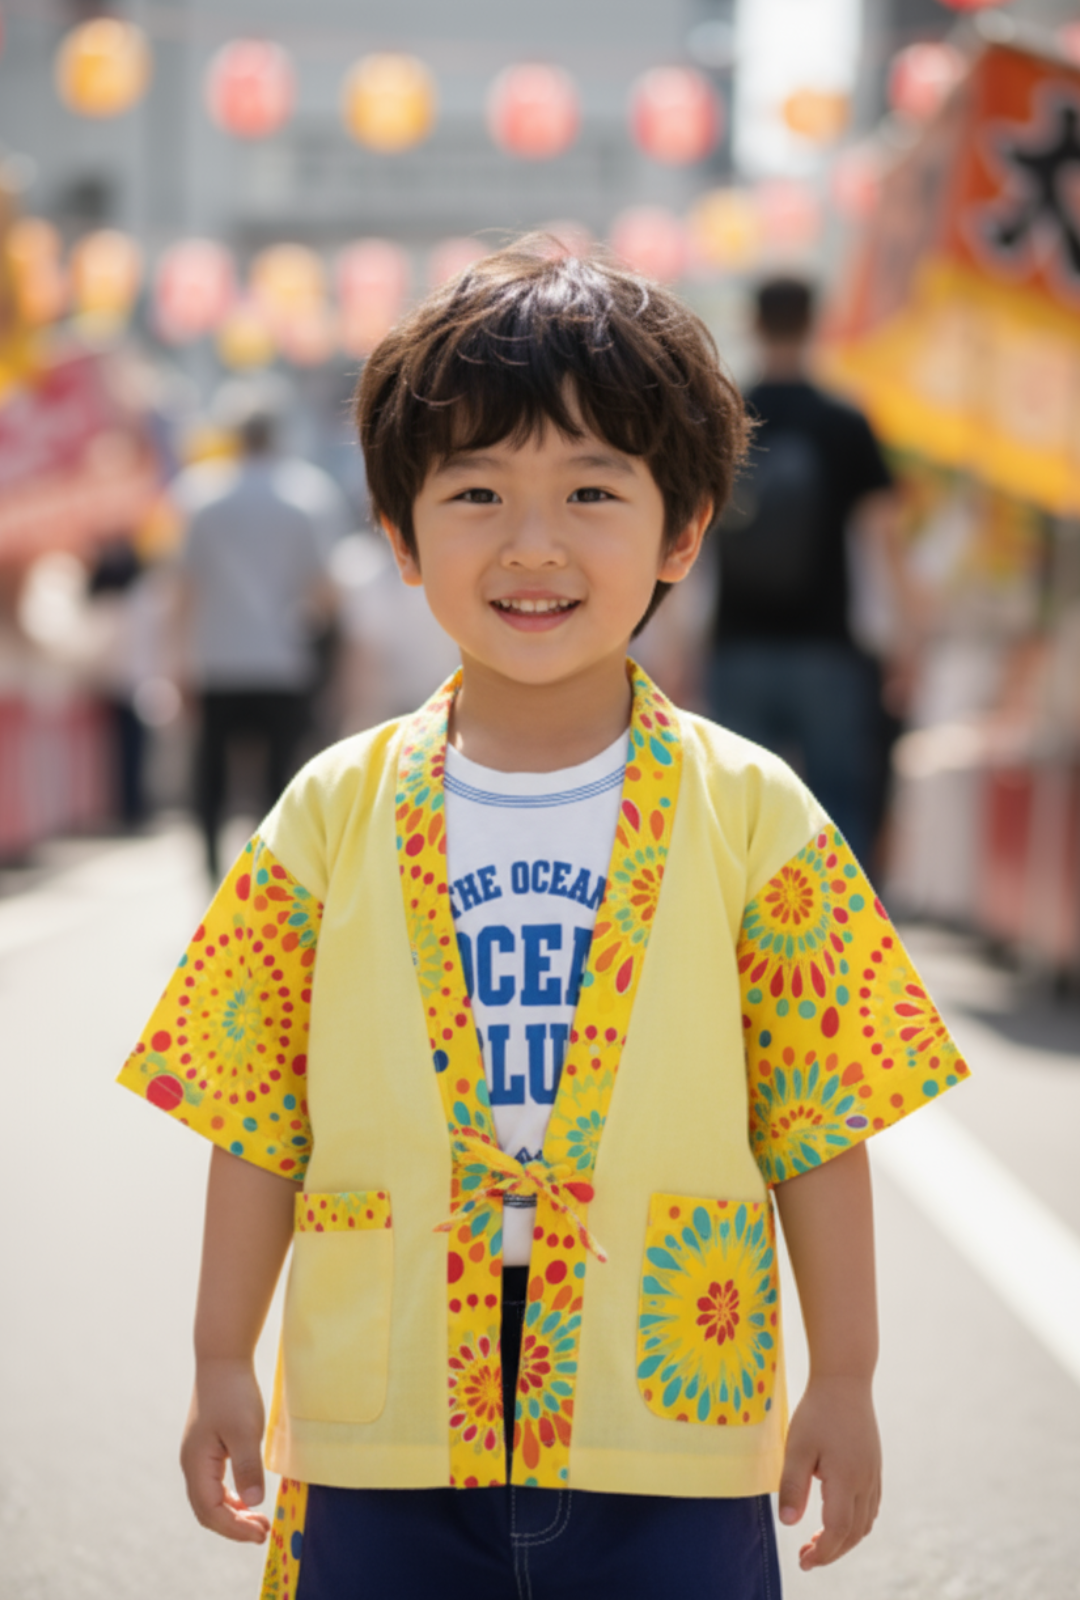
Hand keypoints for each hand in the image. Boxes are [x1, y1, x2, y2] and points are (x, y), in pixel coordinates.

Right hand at [180, 1359, 270, 1542]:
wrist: (222, 1360)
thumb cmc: (234, 1393)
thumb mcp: (245, 1431)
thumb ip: (247, 1467)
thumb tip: (254, 1504)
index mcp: (196, 1464)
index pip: (211, 1512)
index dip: (235, 1529)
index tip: (261, 1534)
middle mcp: (191, 1464)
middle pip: (207, 1511)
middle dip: (233, 1527)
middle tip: (262, 1533)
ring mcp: (196, 1456)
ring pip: (209, 1499)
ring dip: (232, 1514)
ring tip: (258, 1521)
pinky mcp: (206, 1448)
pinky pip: (214, 1484)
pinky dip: (230, 1498)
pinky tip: (247, 1498)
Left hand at [778, 1376, 881, 1569]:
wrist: (845, 1380)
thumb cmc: (817, 1412)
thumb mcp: (797, 1447)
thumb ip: (792, 1486)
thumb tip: (788, 1523)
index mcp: (847, 1480)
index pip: (838, 1531)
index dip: (822, 1552)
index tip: (803, 1561)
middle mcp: (866, 1482)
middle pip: (854, 1533)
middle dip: (832, 1552)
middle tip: (806, 1557)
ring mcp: (873, 1475)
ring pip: (865, 1523)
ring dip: (844, 1540)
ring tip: (818, 1542)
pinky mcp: (874, 1466)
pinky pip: (870, 1508)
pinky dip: (855, 1524)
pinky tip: (837, 1519)